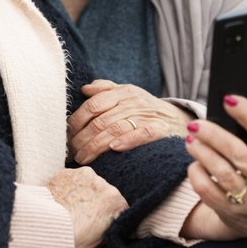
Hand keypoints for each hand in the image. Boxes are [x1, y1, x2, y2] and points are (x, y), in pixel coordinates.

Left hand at [47, 167, 128, 247]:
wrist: (47, 227)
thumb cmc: (72, 239)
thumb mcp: (100, 240)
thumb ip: (109, 225)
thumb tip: (109, 223)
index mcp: (115, 201)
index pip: (118, 205)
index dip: (109, 213)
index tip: (100, 219)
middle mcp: (103, 183)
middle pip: (102, 191)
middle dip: (95, 200)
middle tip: (83, 214)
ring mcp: (84, 175)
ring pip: (87, 182)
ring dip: (82, 191)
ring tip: (70, 206)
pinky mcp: (67, 171)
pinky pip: (72, 179)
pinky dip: (68, 187)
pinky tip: (61, 199)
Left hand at [68, 79, 192, 163]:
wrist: (180, 119)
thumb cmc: (147, 108)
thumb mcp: (128, 94)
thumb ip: (106, 90)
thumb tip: (85, 89)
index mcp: (123, 92)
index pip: (93, 105)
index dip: (77, 121)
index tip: (66, 136)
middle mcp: (133, 102)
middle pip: (101, 120)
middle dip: (82, 138)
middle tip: (71, 153)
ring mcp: (147, 115)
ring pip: (116, 129)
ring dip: (96, 146)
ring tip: (83, 158)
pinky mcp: (160, 129)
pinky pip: (142, 134)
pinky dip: (127, 140)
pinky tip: (113, 149)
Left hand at [182, 87, 246, 238]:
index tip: (228, 98)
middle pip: (239, 154)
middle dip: (214, 136)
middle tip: (195, 124)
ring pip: (221, 173)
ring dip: (202, 152)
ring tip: (190, 139)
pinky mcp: (229, 212)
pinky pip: (206, 190)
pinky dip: (196, 174)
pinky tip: (194, 163)